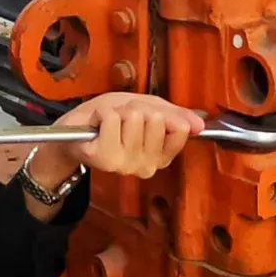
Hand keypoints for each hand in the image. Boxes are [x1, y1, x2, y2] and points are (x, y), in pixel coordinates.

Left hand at [28, 93, 203, 185]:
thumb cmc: (111, 120)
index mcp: (161, 156)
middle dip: (136, 110)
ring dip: (118, 111)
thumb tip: (200, 125)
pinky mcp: (106, 159)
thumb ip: (175, 116)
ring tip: (108, 123)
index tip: (145, 117)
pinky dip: (104, 113)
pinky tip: (98, 126)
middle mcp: (147, 166)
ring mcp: (126, 165)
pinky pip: (113, 120)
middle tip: (122, 120)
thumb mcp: (148, 110)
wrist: (75, 131)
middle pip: (155, 118)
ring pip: (134, 117)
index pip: (179, 129)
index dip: (159, 113)